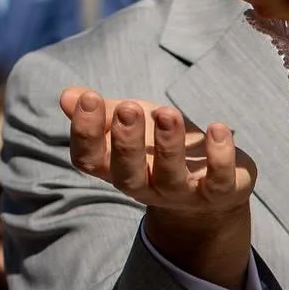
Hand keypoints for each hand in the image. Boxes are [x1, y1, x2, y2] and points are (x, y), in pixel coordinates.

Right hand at [60, 89, 255, 287]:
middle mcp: (147, 187)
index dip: (85, 133)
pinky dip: (220, 156)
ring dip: (169, 144)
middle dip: (126, 141)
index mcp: (117, 169)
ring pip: (171, 177)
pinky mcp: (219, 193)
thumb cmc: (162, 149)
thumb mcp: (134, 126)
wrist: (213, 190)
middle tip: (128, 108)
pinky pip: (218, 180)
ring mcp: (183, 193)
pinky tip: (218, 128)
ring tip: (167, 112)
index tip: (89, 98)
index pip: (89, 160)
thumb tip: (68, 96)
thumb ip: (105, 113)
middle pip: (127, 174)